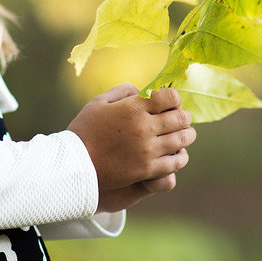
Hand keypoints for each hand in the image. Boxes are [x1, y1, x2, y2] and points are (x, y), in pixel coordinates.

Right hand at [66, 84, 195, 196]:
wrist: (75, 164)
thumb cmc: (85, 129)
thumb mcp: (99, 102)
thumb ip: (123, 91)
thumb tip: (142, 90)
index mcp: (133, 107)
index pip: (171, 97)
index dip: (174, 98)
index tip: (170, 103)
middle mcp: (144, 127)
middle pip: (180, 119)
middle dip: (183, 117)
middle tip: (181, 119)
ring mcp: (147, 150)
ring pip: (182, 140)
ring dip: (186, 136)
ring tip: (184, 135)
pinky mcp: (146, 170)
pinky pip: (174, 163)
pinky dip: (180, 157)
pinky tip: (177, 154)